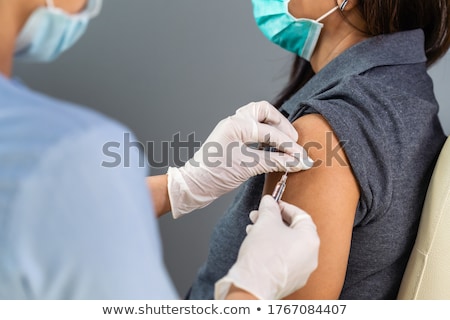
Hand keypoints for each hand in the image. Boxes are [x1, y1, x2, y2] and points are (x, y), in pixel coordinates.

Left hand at [167, 101, 312, 217]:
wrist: (194, 185)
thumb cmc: (214, 175)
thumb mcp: (248, 168)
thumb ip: (276, 162)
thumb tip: (299, 162)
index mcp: (235, 125)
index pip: (270, 131)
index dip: (289, 145)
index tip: (302, 157)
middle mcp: (234, 122)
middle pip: (264, 111)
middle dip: (281, 124)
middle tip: (293, 142)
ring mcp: (232, 128)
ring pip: (258, 117)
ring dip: (274, 127)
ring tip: (285, 143)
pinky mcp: (232, 137)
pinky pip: (253, 128)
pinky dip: (266, 134)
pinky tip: (272, 147)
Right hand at [215, 195, 319, 299]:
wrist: (252, 286)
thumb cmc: (262, 256)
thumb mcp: (265, 222)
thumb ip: (269, 208)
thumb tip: (269, 201)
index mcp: (310, 240)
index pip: (301, 215)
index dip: (284, 207)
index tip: (272, 204)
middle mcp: (311, 257)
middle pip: (293, 231)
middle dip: (274, 221)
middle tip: (259, 216)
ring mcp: (302, 271)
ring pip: (288, 245)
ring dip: (271, 235)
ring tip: (253, 231)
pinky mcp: (291, 281)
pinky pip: (284, 260)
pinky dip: (272, 250)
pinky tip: (257, 246)